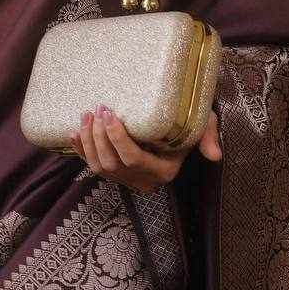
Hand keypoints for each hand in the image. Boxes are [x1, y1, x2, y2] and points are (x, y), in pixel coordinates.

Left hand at [69, 103, 221, 193]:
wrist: (178, 124)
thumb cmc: (189, 120)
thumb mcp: (204, 123)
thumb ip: (208, 135)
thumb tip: (214, 155)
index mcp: (164, 171)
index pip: (134, 159)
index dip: (117, 138)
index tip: (110, 113)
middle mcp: (144, 180)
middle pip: (112, 164)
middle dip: (98, 137)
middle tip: (97, 109)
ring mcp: (127, 179)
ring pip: (99, 167)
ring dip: (87, 141)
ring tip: (86, 115)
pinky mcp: (114, 173)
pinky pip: (91, 166)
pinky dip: (79, 150)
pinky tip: (73, 132)